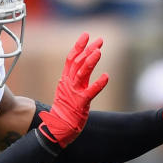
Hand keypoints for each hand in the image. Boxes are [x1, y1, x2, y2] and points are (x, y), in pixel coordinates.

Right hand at [37, 33, 109, 148]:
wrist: (57, 128)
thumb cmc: (65, 111)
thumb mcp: (68, 91)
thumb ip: (75, 78)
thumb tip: (83, 67)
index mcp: (65, 80)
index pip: (71, 58)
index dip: (79, 46)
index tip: (86, 35)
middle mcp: (69, 84)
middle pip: (78, 62)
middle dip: (88, 50)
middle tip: (100, 41)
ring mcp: (74, 93)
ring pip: (81, 73)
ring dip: (90, 62)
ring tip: (99, 52)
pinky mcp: (80, 104)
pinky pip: (90, 92)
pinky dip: (98, 84)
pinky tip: (106, 77)